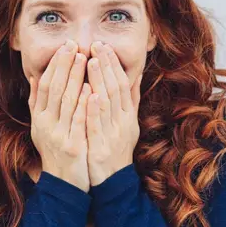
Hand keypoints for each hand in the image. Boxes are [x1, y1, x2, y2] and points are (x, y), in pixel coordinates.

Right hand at [28, 40, 90, 192]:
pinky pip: (78, 121)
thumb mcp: (42, 127)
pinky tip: (89, 88)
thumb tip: (33, 76)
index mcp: (39, 118)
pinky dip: (83, 103)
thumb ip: (38, 103)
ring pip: (66, 101)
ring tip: (83, 58)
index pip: (44, 86)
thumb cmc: (56, 152)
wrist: (64, 184)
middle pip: (54, 89)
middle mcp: (46, 125)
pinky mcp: (72, 146)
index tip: (64, 47)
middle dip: (64, 65)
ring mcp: (58, 135)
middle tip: (73, 44)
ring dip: (74, 78)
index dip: (54, 65)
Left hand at [86, 41, 141, 186]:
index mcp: (127, 116)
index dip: (113, 64)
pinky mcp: (101, 147)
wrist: (113, 182)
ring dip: (100, 81)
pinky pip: (97, 126)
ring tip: (91, 61)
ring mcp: (112, 134)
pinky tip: (89, 94)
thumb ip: (130, 100)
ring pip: (107, 103)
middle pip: (116, 89)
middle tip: (96, 44)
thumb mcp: (128, 124)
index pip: (122, 84)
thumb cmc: (117, 150)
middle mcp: (122, 122)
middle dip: (106, 65)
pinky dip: (94, 110)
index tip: (103, 46)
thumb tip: (136, 75)